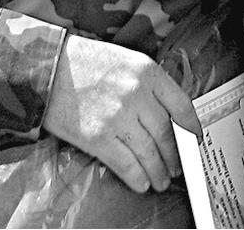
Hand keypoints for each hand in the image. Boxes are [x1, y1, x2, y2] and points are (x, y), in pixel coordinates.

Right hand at [42, 34, 201, 192]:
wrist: (48, 68)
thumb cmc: (86, 62)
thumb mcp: (127, 60)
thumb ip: (149, 83)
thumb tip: (167, 114)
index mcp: (148, 72)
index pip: (181, 104)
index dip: (192, 127)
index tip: (196, 140)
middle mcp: (137, 94)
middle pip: (166, 132)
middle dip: (175, 155)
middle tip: (177, 167)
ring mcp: (117, 117)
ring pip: (149, 152)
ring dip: (158, 171)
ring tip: (162, 180)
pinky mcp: (97, 137)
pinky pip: (125, 164)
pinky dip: (137, 177)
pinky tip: (142, 183)